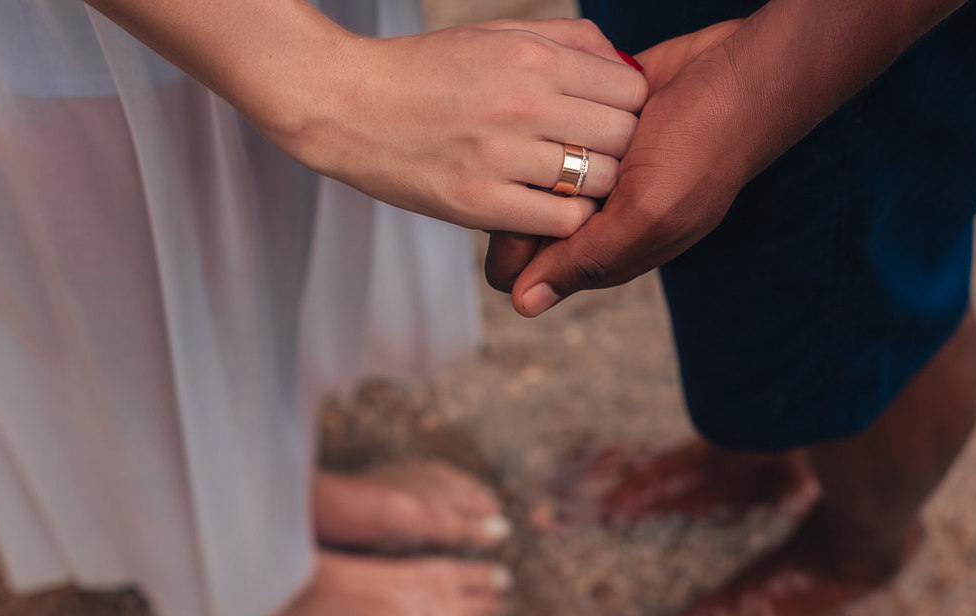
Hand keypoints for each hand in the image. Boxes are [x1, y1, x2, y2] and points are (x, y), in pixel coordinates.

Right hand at [272, 19, 648, 236]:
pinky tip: (545, 207)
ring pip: (598, 181)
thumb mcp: (495, 35)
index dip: (628, 111)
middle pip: (622, 136)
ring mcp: (501, 154)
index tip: (605, 123)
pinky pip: (561, 220)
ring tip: (568, 185)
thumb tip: (623, 65)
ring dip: (593, 188)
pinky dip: (566, 219)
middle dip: (618, 150)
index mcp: (532, 57)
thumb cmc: (426, 71)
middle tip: (592, 158)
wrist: (345, 104)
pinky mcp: (478, 202)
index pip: (630, 90)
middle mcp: (523, 102)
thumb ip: (565, 41)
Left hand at [483, 20, 744, 313]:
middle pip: (527, 224)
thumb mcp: (648, 212)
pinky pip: (555, 142)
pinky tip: (555, 112)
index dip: (514, 246)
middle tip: (536, 164)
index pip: (533, 268)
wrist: (741, 74)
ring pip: (535, 182)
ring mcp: (598, 177)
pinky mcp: (597, 136)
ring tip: (542, 130)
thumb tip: (525, 306)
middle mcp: (600, 219)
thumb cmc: (704, 147)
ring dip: (531, 159)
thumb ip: (588, 259)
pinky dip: (551, 129)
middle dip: (519, 200)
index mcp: (608, 250)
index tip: (517, 212)